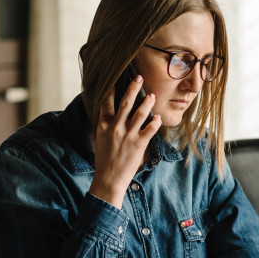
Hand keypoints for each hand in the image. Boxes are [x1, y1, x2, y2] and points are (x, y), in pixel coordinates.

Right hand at [89, 75, 160, 207]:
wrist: (108, 179)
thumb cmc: (104, 160)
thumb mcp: (100, 139)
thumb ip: (106, 126)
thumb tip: (109, 115)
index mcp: (103, 125)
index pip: (106, 103)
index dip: (111, 89)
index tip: (115, 77)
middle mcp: (115, 128)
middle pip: (125, 103)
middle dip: (133, 89)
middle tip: (139, 77)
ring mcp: (127, 135)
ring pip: (139, 114)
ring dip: (147, 103)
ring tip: (152, 95)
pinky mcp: (138, 144)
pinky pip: (150, 129)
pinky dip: (155, 122)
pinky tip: (158, 117)